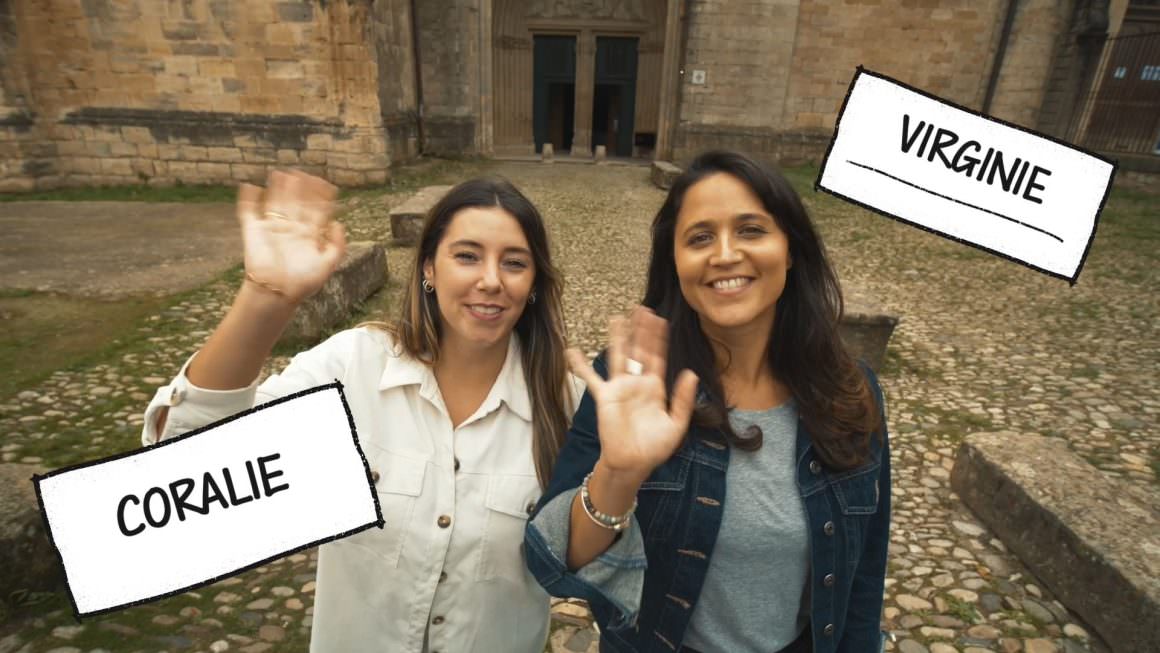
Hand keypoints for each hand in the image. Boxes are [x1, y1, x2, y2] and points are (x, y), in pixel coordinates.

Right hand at [238, 169, 346, 305]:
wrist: (276, 293)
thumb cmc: (302, 283)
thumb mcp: (328, 265)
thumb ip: (338, 246)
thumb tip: (338, 223)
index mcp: (309, 235)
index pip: (316, 210)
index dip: (321, 196)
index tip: (326, 183)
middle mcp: (291, 229)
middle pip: (297, 202)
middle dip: (300, 188)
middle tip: (302, 173)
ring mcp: (272, 229)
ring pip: (275, 202)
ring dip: (278, 188)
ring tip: (281, 173)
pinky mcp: (253, 232)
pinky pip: (249, 212)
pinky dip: (248, 199)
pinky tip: (251, 186)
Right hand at [566, 307, 699, 483]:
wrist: (633, 463)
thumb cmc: (654, 447)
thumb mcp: (676, 424)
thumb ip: (683, 399)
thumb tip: (690, 373)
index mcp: (655, 388)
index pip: (657, 357)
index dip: (658, 339)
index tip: (660, 319)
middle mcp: (637, 384)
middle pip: (639, 351)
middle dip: (640, 331)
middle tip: (641, 308)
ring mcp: (620, 388)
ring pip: (619, 357)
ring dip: (618, 338)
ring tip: (617, 318)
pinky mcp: (605, 397)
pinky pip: (592, 379)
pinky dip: (581, 366)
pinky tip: (572, 352)